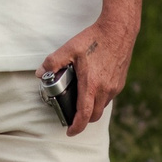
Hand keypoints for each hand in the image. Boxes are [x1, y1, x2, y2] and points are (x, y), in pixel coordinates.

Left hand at [42, 14, 137, 137]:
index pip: (84, 114)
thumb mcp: (69, 48)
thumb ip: (52, 62)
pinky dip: (100, 98)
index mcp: (91, 84)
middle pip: (94, 115)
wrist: (119, 29)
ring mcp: (115, 86)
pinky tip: (93, 87)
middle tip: (73, 118)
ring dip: (92, 108)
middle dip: (83, 120)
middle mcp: (105, 89)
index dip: (76, 127)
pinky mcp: (121, 82)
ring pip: (103, 106)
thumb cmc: (94, 38)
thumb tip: (40, 73)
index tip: (70, 132)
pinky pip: (109, 97)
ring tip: (81, 101)